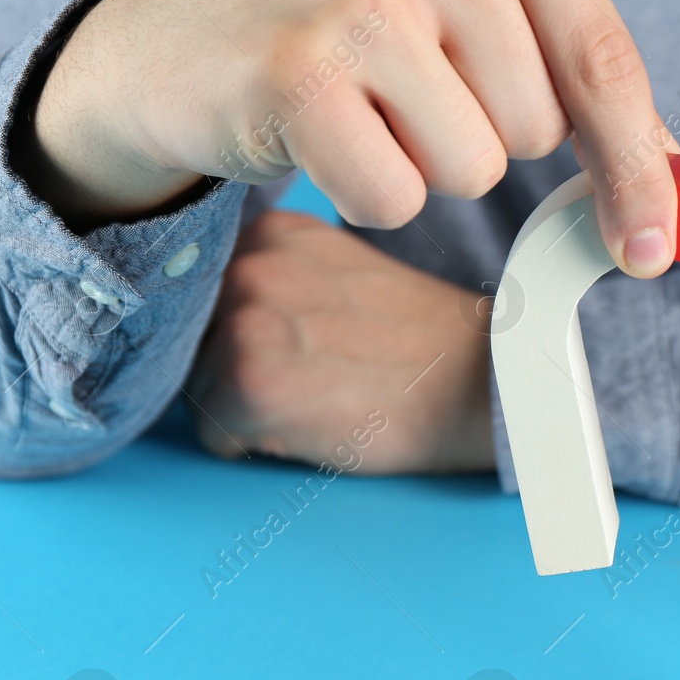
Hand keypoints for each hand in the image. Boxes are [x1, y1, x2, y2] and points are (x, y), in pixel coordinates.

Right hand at [21, 0, 676, 276]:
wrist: (171, 41)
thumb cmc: (336, 34)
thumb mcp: (462, 22)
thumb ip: (562, 73)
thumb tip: (669, 164)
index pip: (598, 58)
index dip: (637, 164)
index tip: (653, 245)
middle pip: (534, 126)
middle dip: (479, 135)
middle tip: (399, 90)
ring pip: (472, 167)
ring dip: (418, 163)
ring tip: (354, 104)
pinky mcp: (300, 71)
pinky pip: (395, 198)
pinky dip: (361, 192)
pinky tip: (313, 133)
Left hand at [188, 209, 494, 473]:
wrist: (482, 382)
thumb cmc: (422, 346)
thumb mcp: (341, 275)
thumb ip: (278, 281)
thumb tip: (211, 319)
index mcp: (271, 233)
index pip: (209, 302)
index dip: (253, 338)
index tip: (308, 348)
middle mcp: (249, 263)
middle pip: (198, 346)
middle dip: (245, 374)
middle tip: (323, 378)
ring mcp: (246, 320)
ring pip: (202, 392)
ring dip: (251, 412)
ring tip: (324, 399)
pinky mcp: (251, 382)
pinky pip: (217, 438)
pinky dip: (259, 447)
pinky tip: (320, 424)